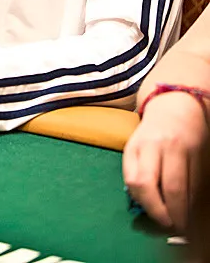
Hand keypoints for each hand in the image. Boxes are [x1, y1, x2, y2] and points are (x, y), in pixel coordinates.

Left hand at [123, 91, 208, 229]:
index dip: (149, 206)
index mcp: (141, 146)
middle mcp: (163, 146)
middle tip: (172, 227)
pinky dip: (194, 200)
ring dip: (185, 211)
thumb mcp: (134, 148)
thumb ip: (133, 174)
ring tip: (181, 221)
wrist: (176, 106)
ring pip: (189, 188)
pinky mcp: (201, 153)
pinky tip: (189, 206)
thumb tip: (142, 206)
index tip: (156, 218)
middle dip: (172, 214)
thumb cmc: (150, 134)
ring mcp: (185, 149)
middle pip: (170, 188)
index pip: (140, 182)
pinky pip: (199, 183)